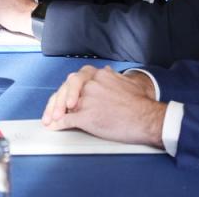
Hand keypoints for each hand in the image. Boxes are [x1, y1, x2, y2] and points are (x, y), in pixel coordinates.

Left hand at [41, 65, 164, 147]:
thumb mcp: (125, 82)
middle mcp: (90, 85)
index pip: (74, 80)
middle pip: (64, 90)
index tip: (63, 99)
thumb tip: (105, 72)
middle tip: (51, 111)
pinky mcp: (87, 117)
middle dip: (56, 101)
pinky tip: (54, 126)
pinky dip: (58, 125)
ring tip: (50, 119)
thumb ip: (111, 77)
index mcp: (98, 75)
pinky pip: (67, 120)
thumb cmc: (140, 104)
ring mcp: (87, 101)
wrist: (148, 119)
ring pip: (63, 105)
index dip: (66, 91)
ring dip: (54, 112)